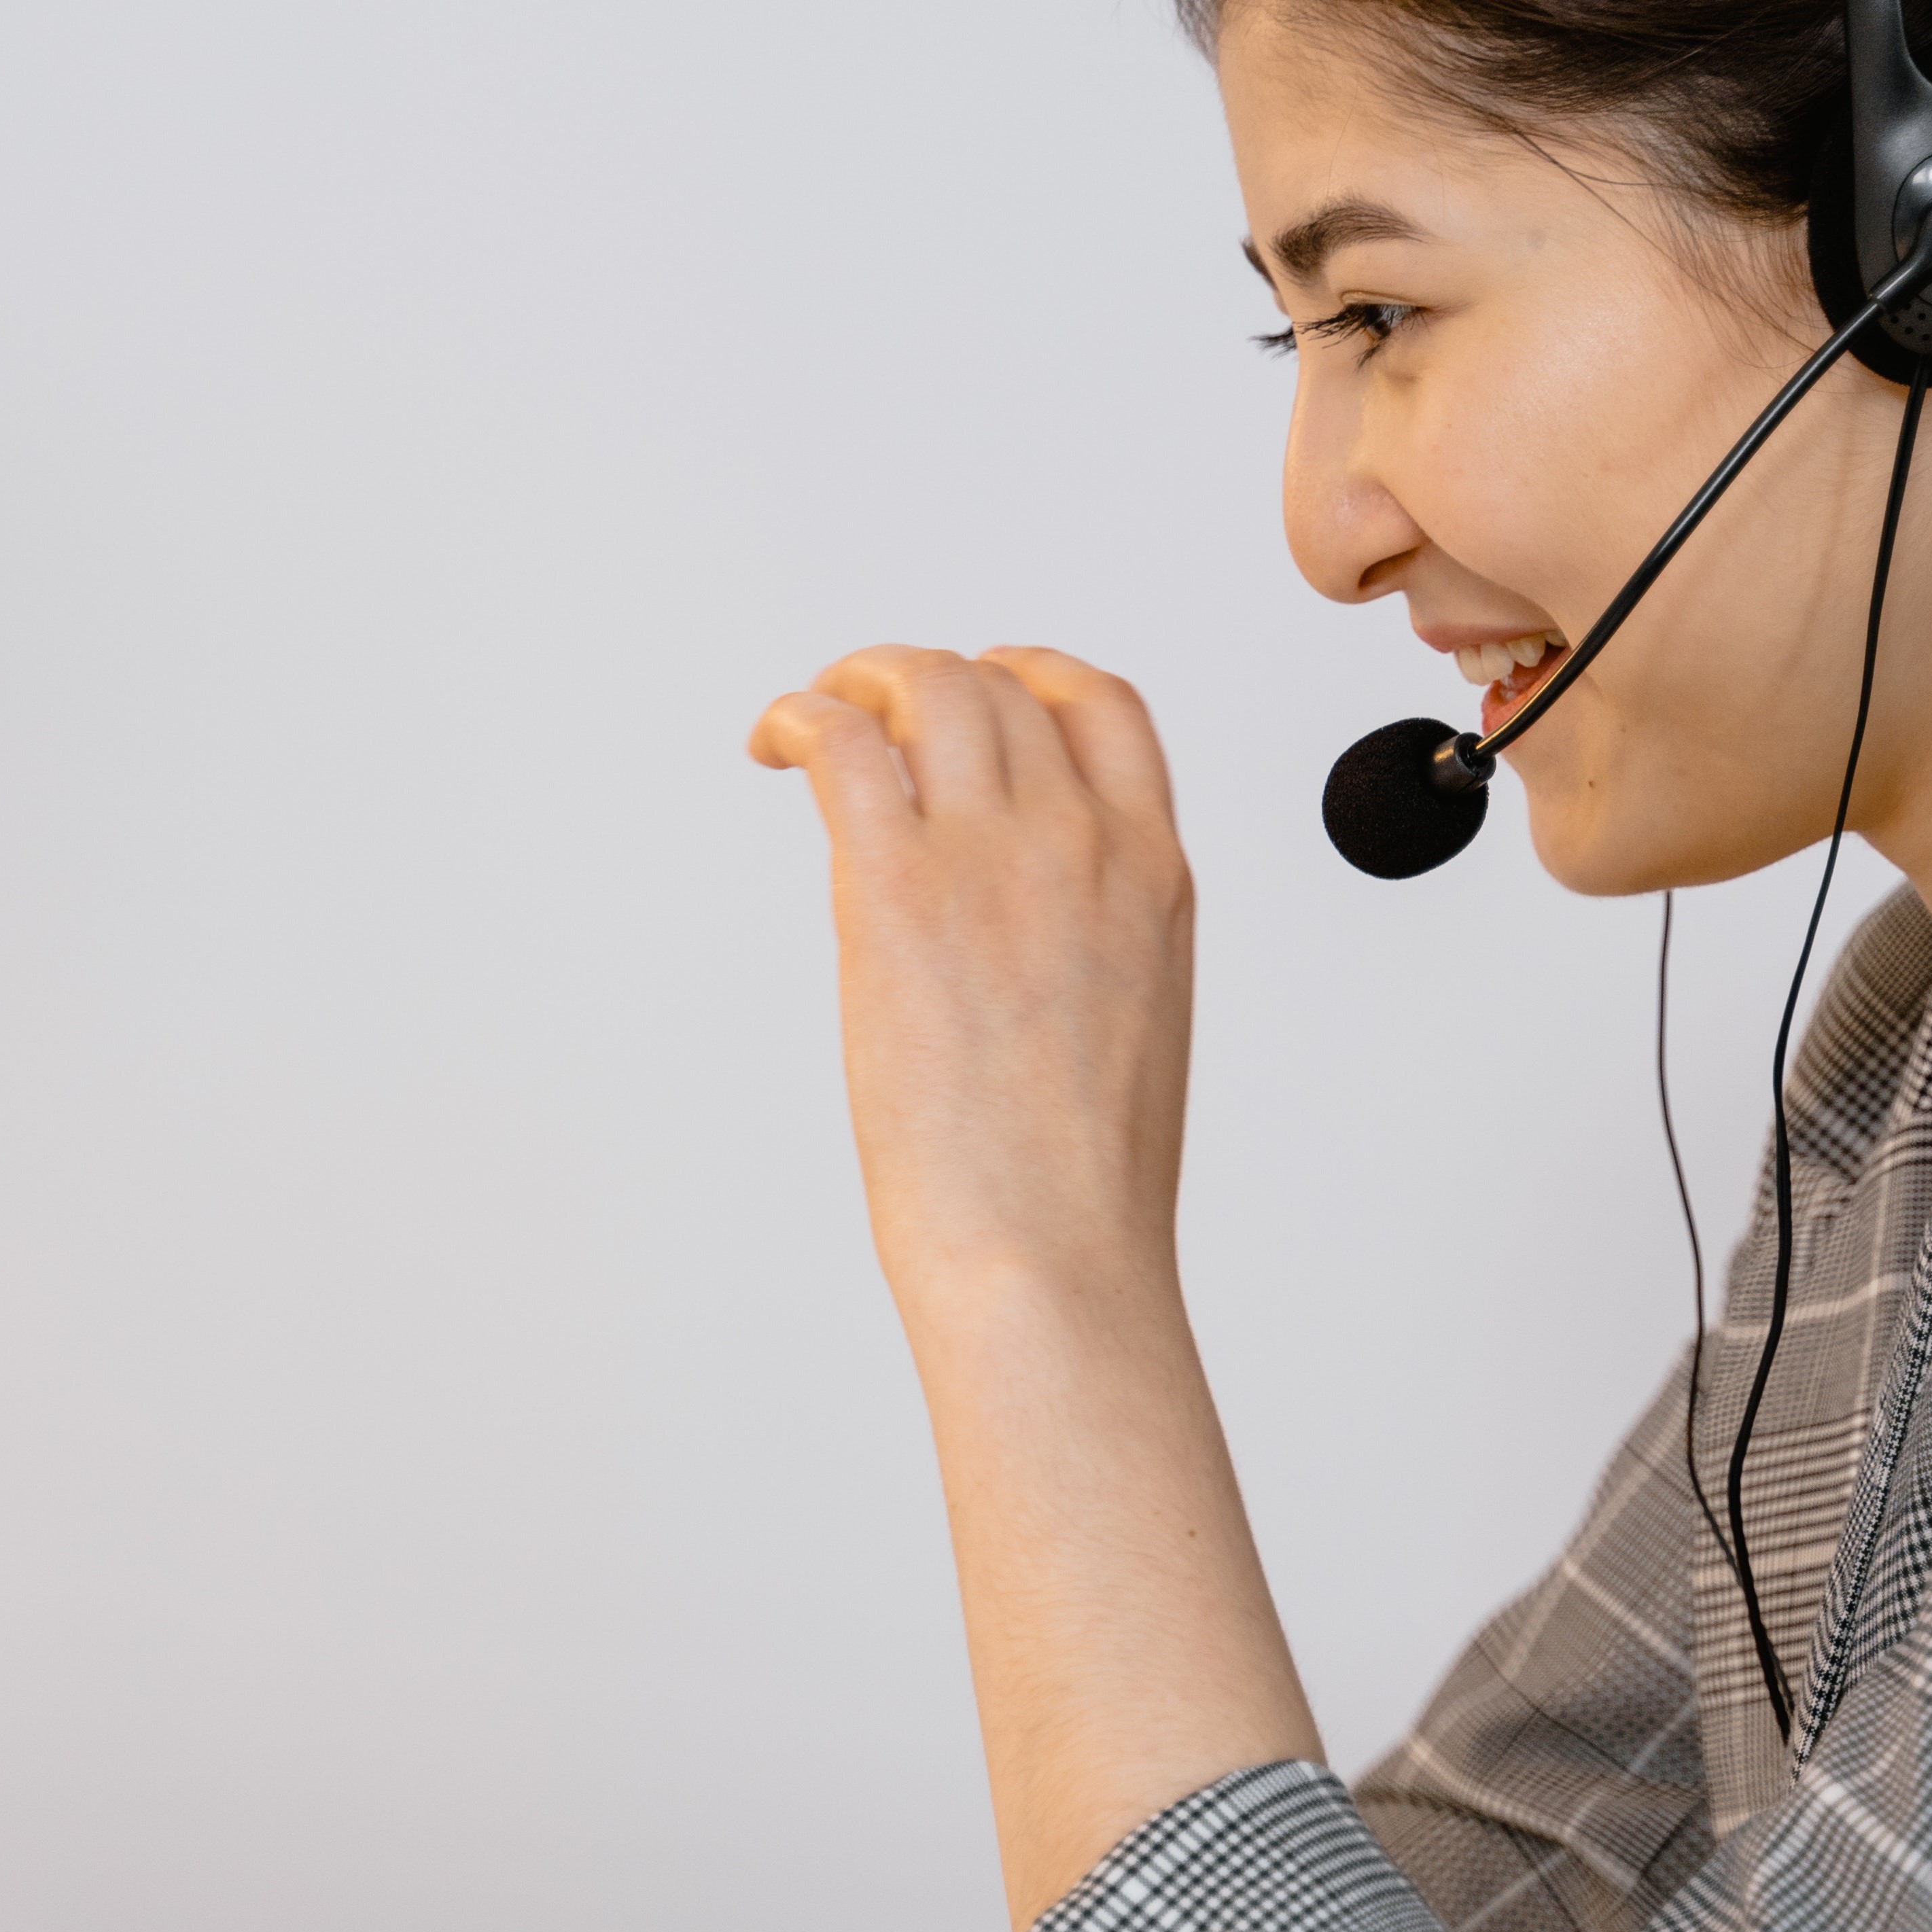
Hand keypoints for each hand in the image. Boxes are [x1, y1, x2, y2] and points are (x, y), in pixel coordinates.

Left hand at [747, 645, 1194, 1314]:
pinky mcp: (899, 888)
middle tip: (863, 718)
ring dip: (857, 685)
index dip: (1025, 678)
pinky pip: (843, 745)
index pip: (1103, 709)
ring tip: (810, 724)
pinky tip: (775, 743)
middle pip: (997, 689)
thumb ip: (1091, 943)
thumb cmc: (1082, 1183)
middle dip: (919, 685)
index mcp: (1156, 876)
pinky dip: (799, 717)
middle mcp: (1084, 843)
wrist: (1053, 1253)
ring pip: (925, 690)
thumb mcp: (1133, 1026)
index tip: (974, 691)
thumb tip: (1021, 937)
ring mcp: (995, 857)